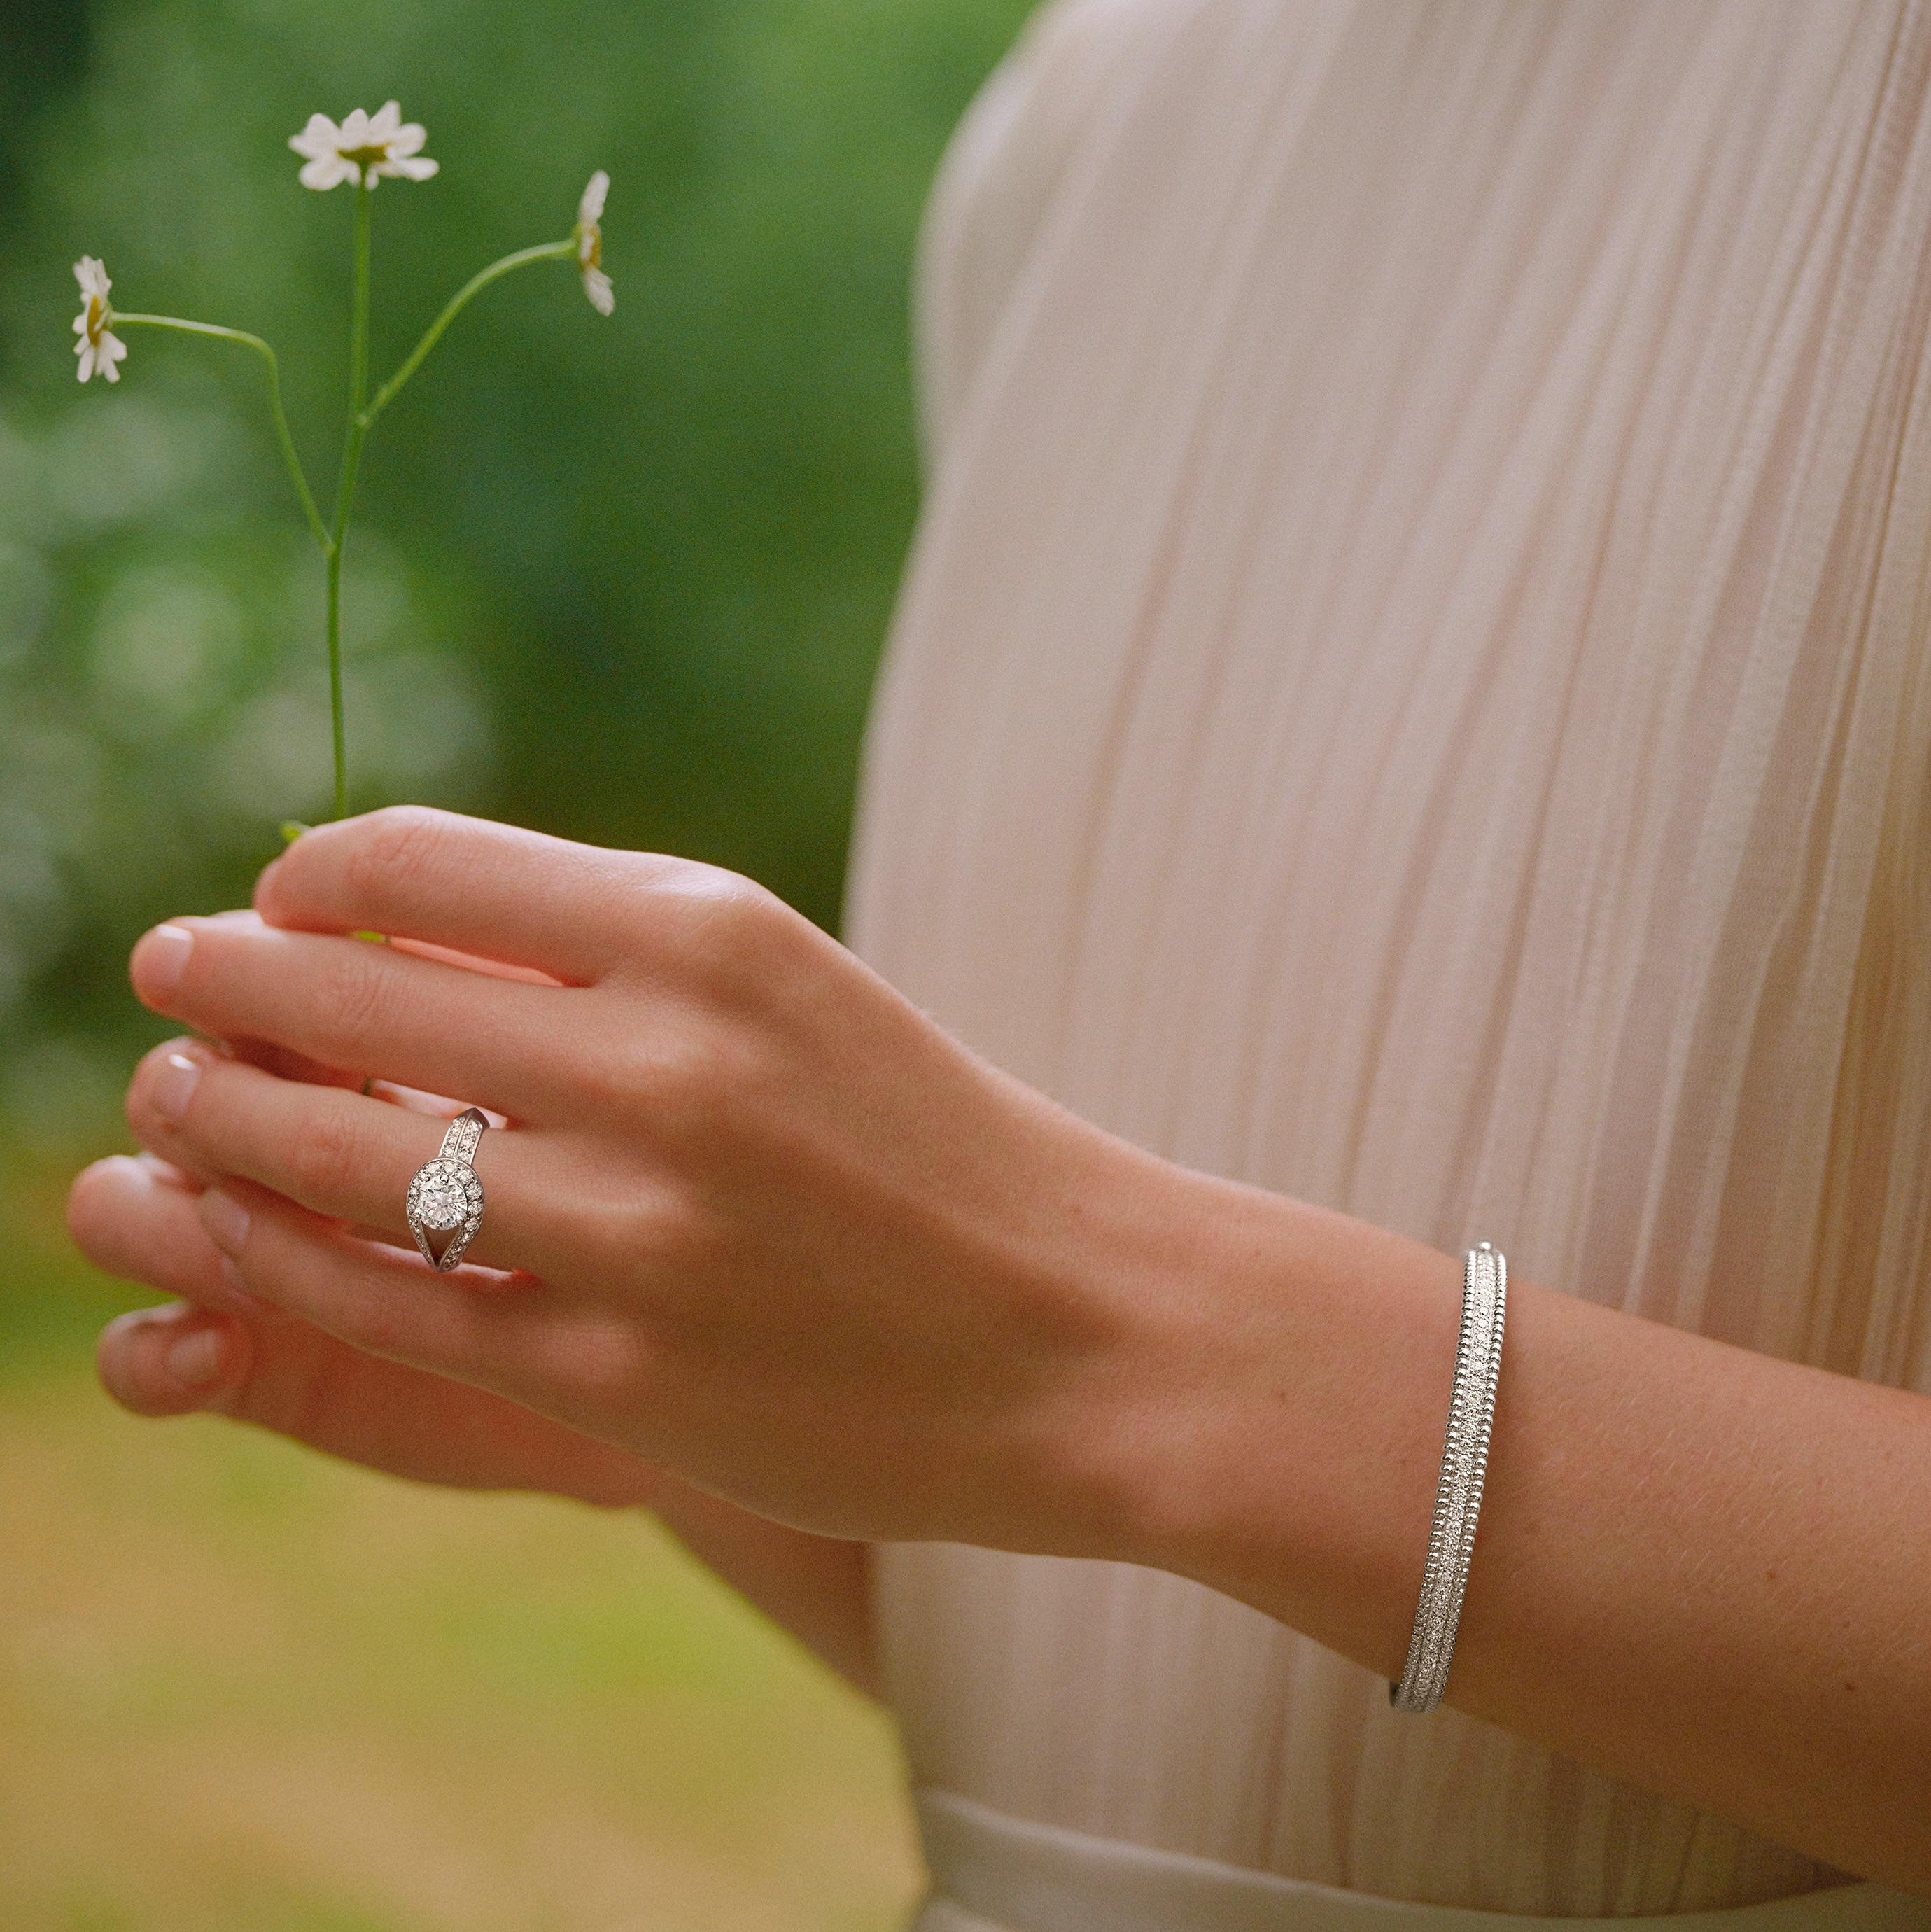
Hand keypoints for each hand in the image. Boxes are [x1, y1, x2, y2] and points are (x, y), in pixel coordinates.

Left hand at [96, 807, 1200, 1556]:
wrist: (1093, 1329)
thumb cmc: (939, 1148)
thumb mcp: (797, 994)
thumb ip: (614, 955)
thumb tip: (401, 924)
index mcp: (713, 933)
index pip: (419, 860)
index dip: (307, 873)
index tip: (273, 897)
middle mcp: (661, 1062)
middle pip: (342, 997)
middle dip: (219, 985)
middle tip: (161, 986)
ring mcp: (634, 1228)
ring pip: (332, 1158)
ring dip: (218, 1123)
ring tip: (170, 1111)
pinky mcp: (619, 1375)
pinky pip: (384, 1306)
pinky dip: (284, 1261)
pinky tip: (246, 1239)